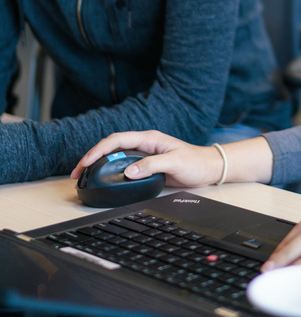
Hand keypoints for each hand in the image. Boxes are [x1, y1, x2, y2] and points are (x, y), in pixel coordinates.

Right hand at [70, 130, 221, 187]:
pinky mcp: (145, 165)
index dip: (99, 149)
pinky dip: (110, 171)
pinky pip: (123, 166)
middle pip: (111, 146)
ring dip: (99, 164)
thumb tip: (129, 171)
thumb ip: (152, 165)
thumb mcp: (174, 162)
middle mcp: (144, 144)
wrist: (207, 168)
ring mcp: (143, 154)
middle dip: (92, 157)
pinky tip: (103, 179)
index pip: (118, 139)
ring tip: (84, 176)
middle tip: (78, 172)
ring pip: (115, 156)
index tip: (86, 162)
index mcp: (149, 138)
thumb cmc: (195, 161)